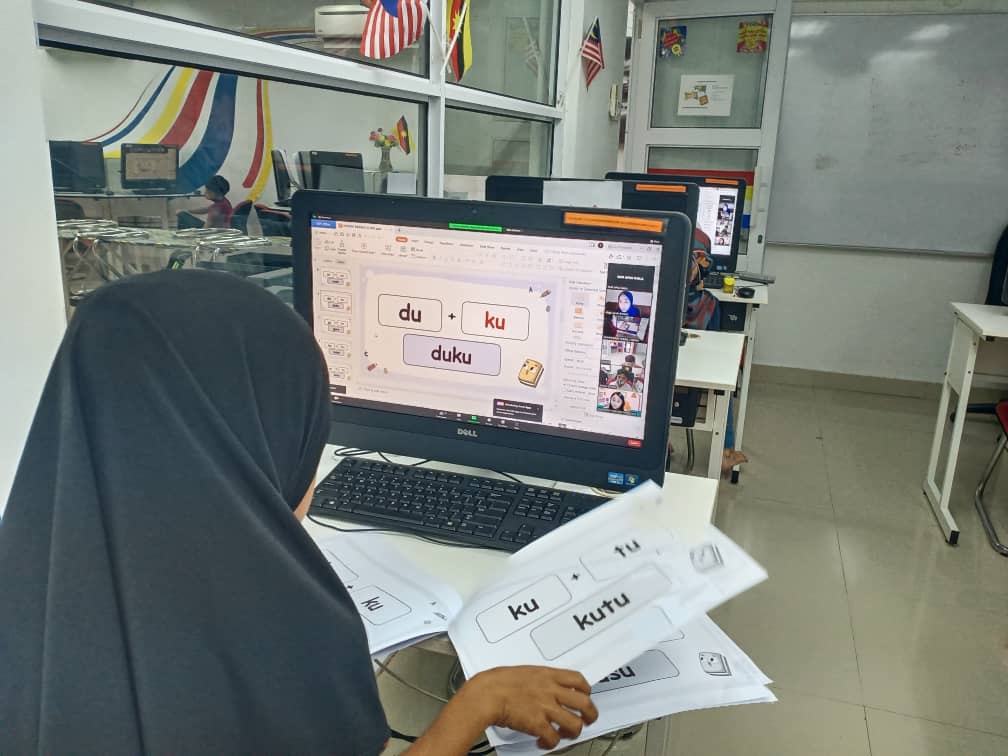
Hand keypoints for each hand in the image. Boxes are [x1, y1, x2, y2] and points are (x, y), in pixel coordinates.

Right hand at [464, 666, 598, 749]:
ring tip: (565, 734)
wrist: (486, 694)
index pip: (579, 680)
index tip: (586, 696)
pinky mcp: (538, 724)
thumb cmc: (497, 682)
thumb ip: (539, 680)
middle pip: (585, 703)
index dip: (586, 690)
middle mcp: (551, 691)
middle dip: (590, 715)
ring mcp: (546, 708)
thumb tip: (543, 687)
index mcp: (548, 675)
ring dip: (572, 732)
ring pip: (575, 724)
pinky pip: (553, 738)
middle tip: (587, 720)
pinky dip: (550, 743)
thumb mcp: (524, 672)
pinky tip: (544, 742)